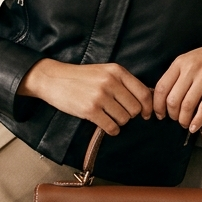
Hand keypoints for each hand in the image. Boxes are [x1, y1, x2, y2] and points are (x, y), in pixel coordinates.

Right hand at [17, 59, 152, 135]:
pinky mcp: (90, 110)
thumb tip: (146, 99)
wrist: (53, 79)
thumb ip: (123, 82)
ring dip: (119, 122)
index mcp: (117, 71)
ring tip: (110, 118)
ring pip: (124, 119)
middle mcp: (110, 82)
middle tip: (121, 115)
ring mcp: (100, 96)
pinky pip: (111, 127)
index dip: (147, 107)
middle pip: (135, 108)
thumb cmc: (81, 77)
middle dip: (130, 115)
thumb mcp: (104, 71)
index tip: (145, 114)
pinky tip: (106, 126)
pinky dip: (112, 130)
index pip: (143, 93)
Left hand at [153, 31, 201, 133]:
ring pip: (187, 105)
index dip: (157, 105)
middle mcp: (191, 68)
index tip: (159, 114)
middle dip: (171, 114)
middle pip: (172, 99)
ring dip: (183, 119)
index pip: (161, 87)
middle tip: (174, 119)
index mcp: (180, 62)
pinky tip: (194, 126)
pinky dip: (197, 120)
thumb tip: (166, 97)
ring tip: (184, 123)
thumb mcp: (192, 59)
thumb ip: (179, 74)